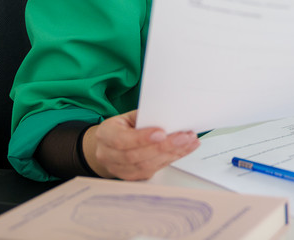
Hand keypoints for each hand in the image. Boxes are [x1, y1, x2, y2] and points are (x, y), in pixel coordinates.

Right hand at [83, 110, 199, 180]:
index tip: (162, 132)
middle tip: (184, 137)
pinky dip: (171, 159)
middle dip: (163, 146)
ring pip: (147, 166)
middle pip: (136, 155)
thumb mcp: (128, 117)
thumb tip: (168, 117)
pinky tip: (184, 150)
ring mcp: (119, 170)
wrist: (110, 145)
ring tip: (189, 142)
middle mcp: (108, 155)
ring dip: (171, 153)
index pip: (121, 140)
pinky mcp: (133, 177)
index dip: (142, 138)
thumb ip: (144, 118)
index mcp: (105, 135)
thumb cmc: (122, 128)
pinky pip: (154, 170)